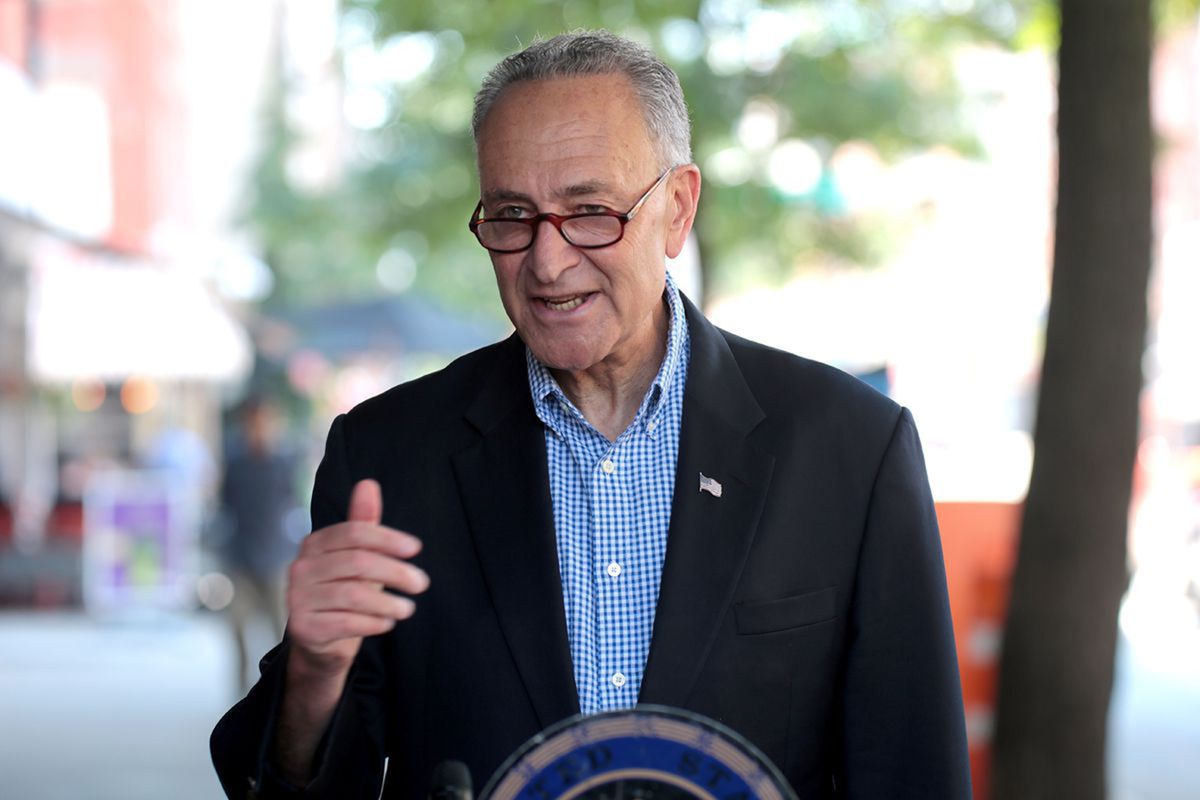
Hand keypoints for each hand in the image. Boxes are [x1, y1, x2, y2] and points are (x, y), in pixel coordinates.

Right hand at [284, 479, 428, 677]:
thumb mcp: (357, 556)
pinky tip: (387, 623)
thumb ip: (364, 523)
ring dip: (388, 602)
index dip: (387, 538)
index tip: (415, 548)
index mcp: (315, 544)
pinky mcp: (302, 627)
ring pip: (353, 594)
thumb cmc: (344, 590)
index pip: (354, 533)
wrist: (321, 639)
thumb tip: (368, 484)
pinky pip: (345, 622)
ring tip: (408, 608)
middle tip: (421, 583)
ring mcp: (298, 598)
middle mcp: (301, 568)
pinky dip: (372, 623)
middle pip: (357, 562)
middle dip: (395, 572)